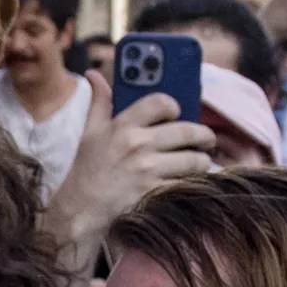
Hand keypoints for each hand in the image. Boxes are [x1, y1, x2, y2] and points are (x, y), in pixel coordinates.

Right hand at [46, 69, 213, 259]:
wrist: (81, 211)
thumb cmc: (86, 171)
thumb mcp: (90, 133)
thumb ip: (99, 103)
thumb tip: (95, 75)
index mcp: (123, 126)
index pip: (161, 102)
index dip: (175, 106)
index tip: (177, 113)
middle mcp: (138, 145)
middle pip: (187, 131)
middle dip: (203, 135)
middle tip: (206, 139)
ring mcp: (149, 171)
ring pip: (194, 160)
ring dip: (202, 161)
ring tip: (200, 161)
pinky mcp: (156, 194)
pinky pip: (188, 184)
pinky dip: (195, 183)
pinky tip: (192, 183)